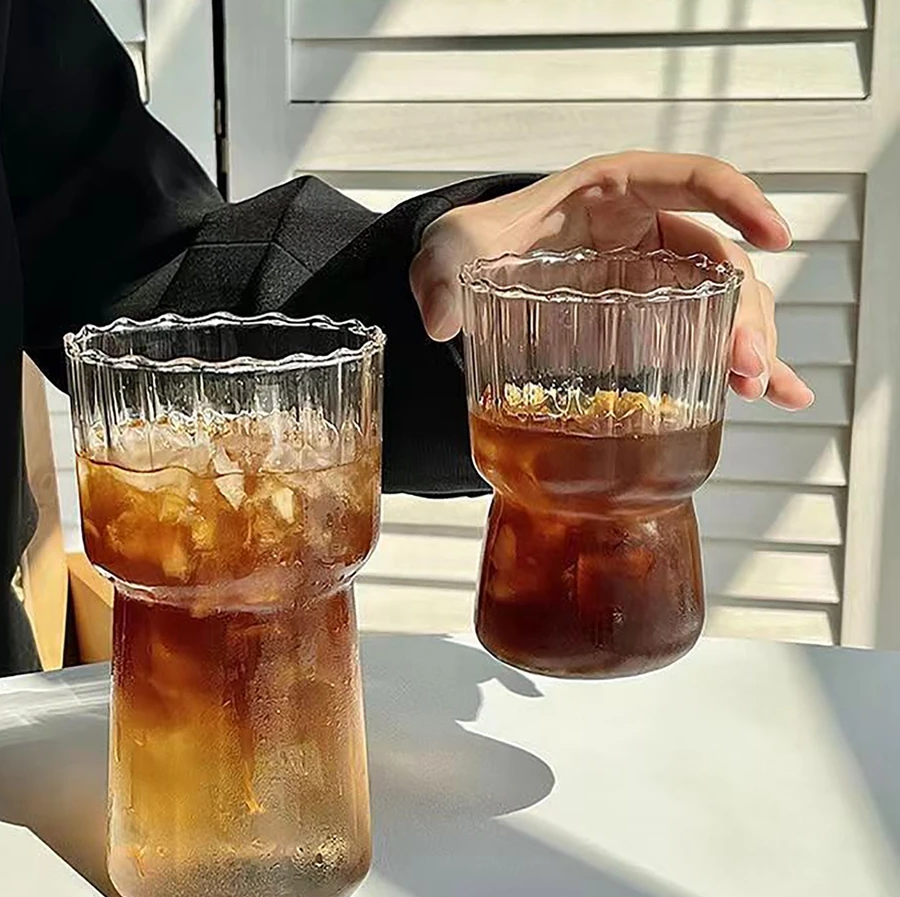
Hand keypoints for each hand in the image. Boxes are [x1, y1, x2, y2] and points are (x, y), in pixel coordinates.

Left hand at [410, 152, 812, 409]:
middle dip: (743, 312)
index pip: (689, 181)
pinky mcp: (647, 316)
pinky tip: (764, 396)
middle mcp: (644, 230)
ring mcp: (651, 275)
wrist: (469, 275)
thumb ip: (438, 276)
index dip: (739, 202)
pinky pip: (701, 334)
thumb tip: (440, 323)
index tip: (777, 237)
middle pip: (719, 260)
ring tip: (763, 392)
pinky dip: (731, 365)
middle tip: (747, 368)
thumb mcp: (450, 249)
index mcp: (613, 191)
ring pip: (721, 302)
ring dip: (749, 344)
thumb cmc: (472, 243)